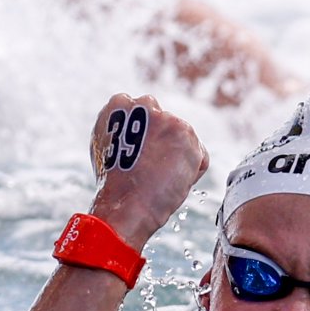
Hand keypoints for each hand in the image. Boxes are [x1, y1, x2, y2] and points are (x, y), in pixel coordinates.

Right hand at [88, 93, 208, 248]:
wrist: (125, 205)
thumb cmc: (115, 186)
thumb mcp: (109, 148)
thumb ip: (123, 131)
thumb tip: (139, 130)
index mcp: (117, 107)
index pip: (141, 110)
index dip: (144, 136)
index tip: (141, 153)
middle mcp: (142, 105)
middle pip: (164, 121)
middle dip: (164, 141)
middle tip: (153, 167)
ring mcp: (166, 118)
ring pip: (183, 140)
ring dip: (178, 159)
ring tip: (159, 178)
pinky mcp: (186, 134)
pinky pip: (200, 156)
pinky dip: (192, 172)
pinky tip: (172, 182)